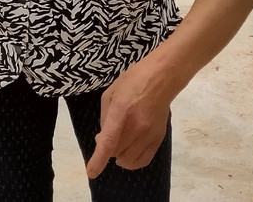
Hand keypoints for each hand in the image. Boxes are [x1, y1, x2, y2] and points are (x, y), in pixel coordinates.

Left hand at [86, 59, 171, 178]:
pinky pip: (143, 161)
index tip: (91, 171)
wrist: (161, 80)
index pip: (109, 141)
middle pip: (117, 152)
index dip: (99, 159)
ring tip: (117, 143)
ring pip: (128, 159)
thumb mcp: (110, 94)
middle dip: (106, 149)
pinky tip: (127, 155)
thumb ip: (105, 118)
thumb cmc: (132, 82)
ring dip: (118, 155)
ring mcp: (149, 135)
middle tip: (106, 136)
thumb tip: (101, 139)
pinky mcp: (158, 140)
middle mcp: (137, 126)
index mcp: (121, 111)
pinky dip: (132, 162)